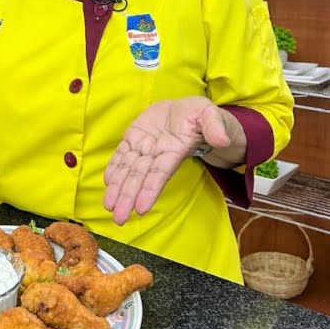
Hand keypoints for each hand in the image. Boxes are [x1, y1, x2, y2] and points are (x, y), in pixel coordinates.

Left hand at [103, 97, 235, 224]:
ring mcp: (144, 146)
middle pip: (140, 177)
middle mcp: (157, 153)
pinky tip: (107, 182)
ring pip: (128, 169)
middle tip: (119, 219)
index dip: (150, 190)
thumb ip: (215, 127)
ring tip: (108, 206)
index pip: (160, 174)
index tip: (141, 209)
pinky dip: (114, 167)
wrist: (185, 109)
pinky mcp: (134, 137)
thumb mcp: (211, 115)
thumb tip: (222, 140)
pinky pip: (121, 153)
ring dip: (117, 187)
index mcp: (175, 150)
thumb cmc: (201, 116)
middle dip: (128, 197)